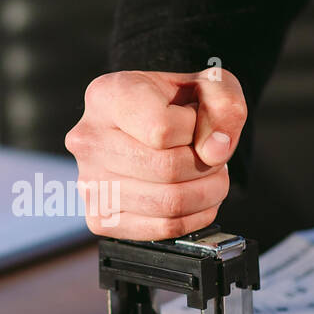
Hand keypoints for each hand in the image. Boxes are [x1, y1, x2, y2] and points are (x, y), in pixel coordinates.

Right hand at [64, 69, 246, 238]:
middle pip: (166, 169)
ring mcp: (90, 183)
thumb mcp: (211, 84)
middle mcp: (89, 140)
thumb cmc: (176, 104)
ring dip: (205, 193)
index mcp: (107, 96)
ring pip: (167, 203)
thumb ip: (224, 106)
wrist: (152, 125)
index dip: (196, 131)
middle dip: (206, 167)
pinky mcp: (100, 218)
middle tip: (214, 158)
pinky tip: (196, 199)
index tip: (199, 126)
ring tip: (209, 177)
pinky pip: (161, 229)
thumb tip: (214, 151)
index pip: (161, 129)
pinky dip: (193, 218)